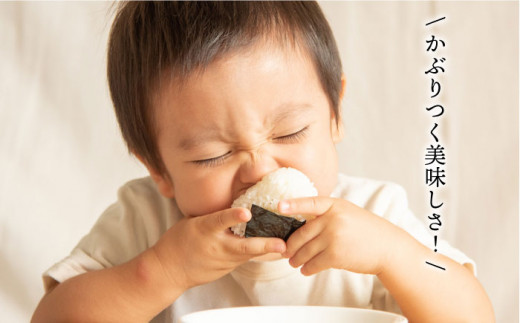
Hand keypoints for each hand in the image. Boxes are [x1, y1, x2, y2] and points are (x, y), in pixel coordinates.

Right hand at [151, 208, 285, 290]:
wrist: (168, 270)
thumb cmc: (179, 241)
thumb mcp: (193, 222)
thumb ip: (215, 216)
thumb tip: (238, 205)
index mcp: (204, 229)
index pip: (220, 220)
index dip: (233, 216)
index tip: (247, 212)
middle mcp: (216, 246)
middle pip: (242, 246)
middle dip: (264, 245)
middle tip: (282, 244)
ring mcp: (222, 260)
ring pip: (248, 255)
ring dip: (267, 250)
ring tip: (287, 245)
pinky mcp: (225, 269)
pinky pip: (244, 259)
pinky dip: (258, 254)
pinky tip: (274, 250)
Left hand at [279, 197, 400, 275]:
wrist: (387, 247)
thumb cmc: (366, 231)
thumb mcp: (347, 213)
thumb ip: (327, 214)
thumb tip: (302, 224)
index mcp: (335, 205)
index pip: (310, 202)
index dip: (293, 204)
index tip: (279, 206)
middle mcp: (333, 219)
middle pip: (302, 233)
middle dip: (291, 246)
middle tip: (285, 252)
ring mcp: (334, 237)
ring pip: (305, 251)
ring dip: (297, 259)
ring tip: (293, 263)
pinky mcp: (336, 255)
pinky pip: (314, 263)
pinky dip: (307, 268)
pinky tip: (305, 270)